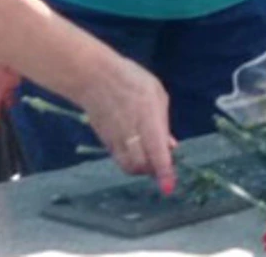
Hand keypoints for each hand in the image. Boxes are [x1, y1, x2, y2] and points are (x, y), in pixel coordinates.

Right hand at [74, 54, 176, 192]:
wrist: (94, 78)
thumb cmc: (131, 80)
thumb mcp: (156, 94)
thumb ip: (163, 122)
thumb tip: (170, 145)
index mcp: (148, 120)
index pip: (157, 154)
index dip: (164, 173)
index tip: (169, 188)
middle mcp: (131, 134)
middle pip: (142, 166)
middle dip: (154, 170)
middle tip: (163, 164)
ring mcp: (115, 140)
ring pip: (129, 166)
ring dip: (142, 168)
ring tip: (150, 159)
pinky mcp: (105, 141)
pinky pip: (120, 159)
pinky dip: (130, 161)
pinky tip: (137, 152)